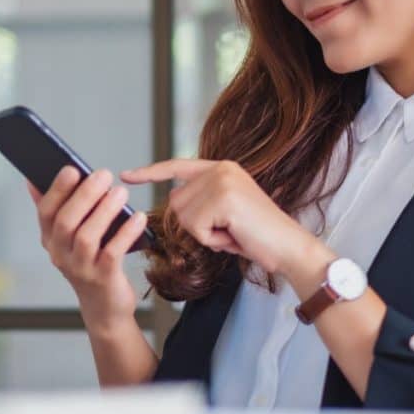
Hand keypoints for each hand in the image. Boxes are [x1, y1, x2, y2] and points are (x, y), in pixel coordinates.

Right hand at [27, 166, 148, 333]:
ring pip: (87, 236)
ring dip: (104, 211)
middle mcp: (60, 254)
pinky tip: (138, 217)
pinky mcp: (103, 279)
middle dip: (84, 195)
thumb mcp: (69, 239)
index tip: (71, 168)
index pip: (46, 212)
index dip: (57, 190)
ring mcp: (80, 268)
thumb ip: (57, 210)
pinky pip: (112, 253)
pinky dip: (125, 233)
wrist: (104, 307)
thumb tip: (33, 180)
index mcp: (51, 240)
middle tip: (103, 174)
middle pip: (66, 222)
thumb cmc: (90, 263)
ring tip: (121, 192)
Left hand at [121, 159, 314, 274]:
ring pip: (185, 217)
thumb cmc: (257, 235)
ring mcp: (222, 182)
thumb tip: (174, 202)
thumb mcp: (224, 212)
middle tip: (227, 229)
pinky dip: (212, 240)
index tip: (126, 174)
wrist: (288, 246)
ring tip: (232, 232)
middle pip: (177, 202)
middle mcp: (220, 169)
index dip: (150, 172)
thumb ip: (201, 201)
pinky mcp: (223, 199)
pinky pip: (197, 228)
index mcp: (220, 168)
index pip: (176, 167)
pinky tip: (234, 236)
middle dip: (196, 225)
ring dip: (205, 235)